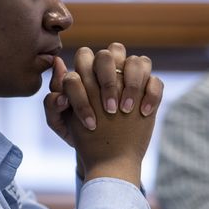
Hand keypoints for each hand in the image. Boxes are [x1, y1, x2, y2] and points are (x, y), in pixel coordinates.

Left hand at [43, 43, 163, 182]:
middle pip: (111, 51)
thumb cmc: (78, 135)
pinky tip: (144, 114)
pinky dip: (152, 95)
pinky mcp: (149, 94)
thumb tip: (58, 64)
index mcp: (86, 73)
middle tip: (108, 108)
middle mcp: (110, 72)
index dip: (83, 83)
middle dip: (108, 77)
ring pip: (138, 61)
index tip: (86, 115)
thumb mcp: (60, 122)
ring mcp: (131, 81)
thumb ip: (52, 98)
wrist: (105, 156)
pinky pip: (156, 82)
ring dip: (132, 84)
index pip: (84, 56)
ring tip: (125, 111)